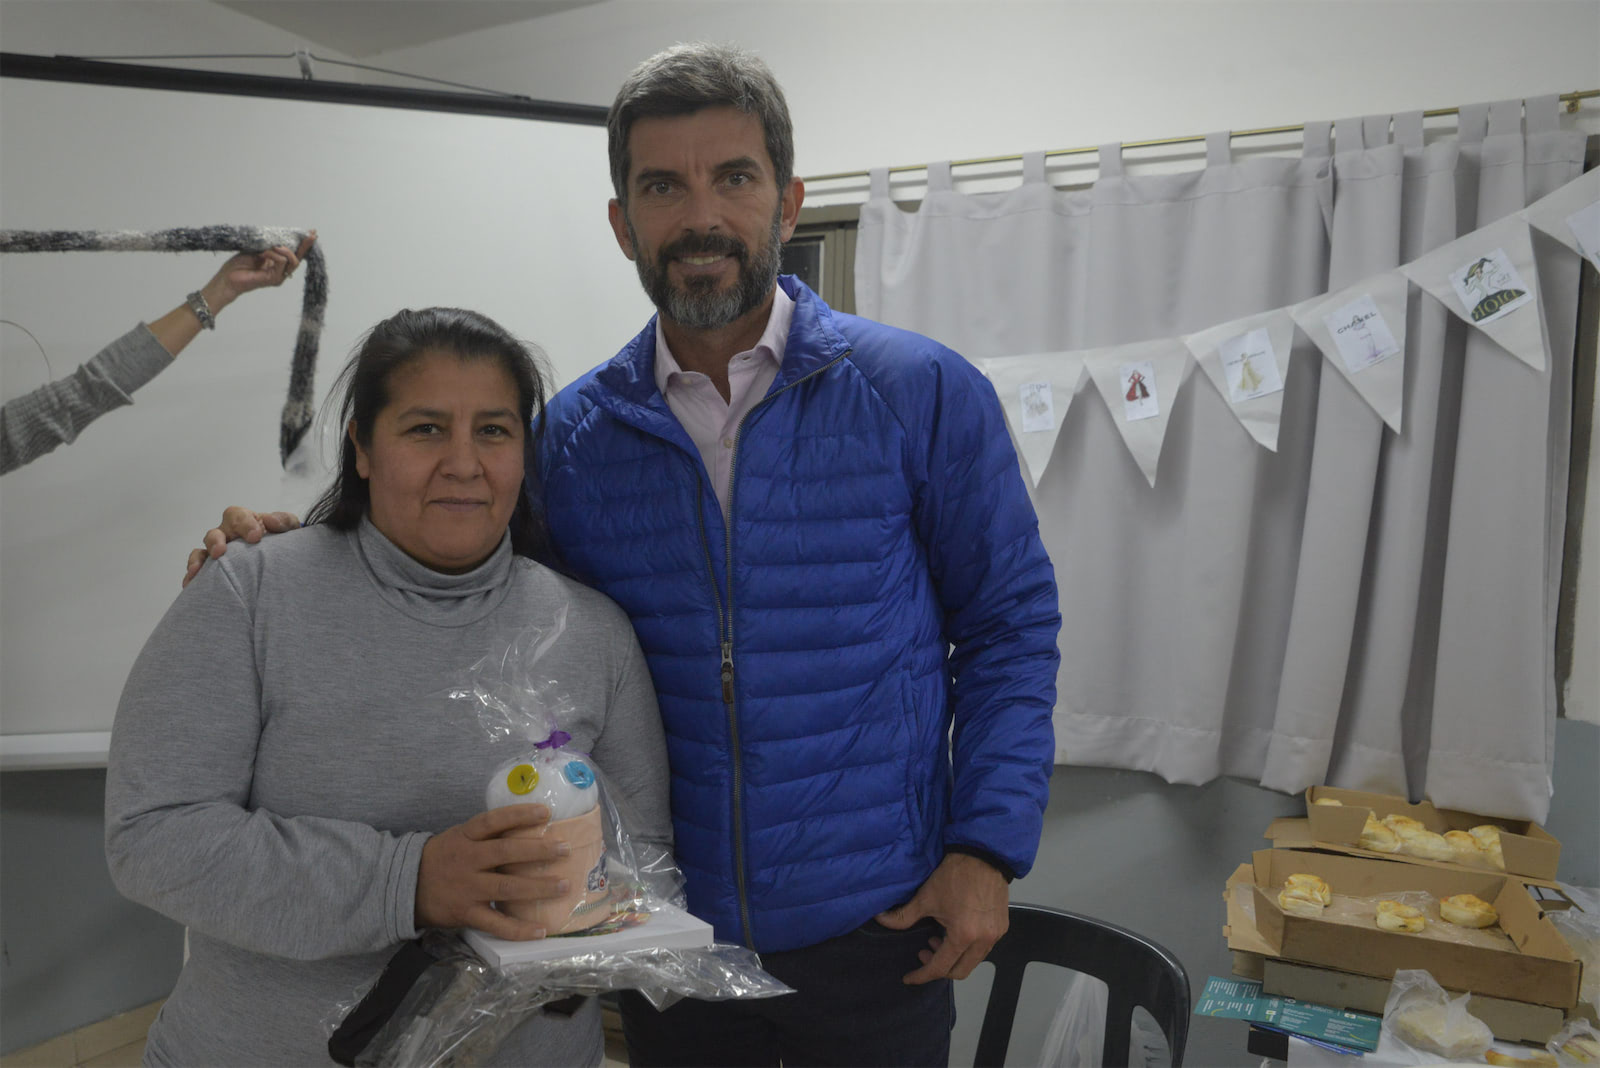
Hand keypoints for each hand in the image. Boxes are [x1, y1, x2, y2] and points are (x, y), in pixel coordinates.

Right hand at [183, 506, 300, 586]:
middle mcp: (226, 534)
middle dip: (216, 541)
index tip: (256, 537)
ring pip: (202, 552)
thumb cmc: (281, 539)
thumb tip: (271, 521)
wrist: (279, 559)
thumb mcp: (288, 528)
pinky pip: (198, 570)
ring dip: (198, 560)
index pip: (237, 516)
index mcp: (243, 520)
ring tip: (197, 571)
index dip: (244, 524)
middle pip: (215, 533)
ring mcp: (217, 552)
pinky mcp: (212, 568)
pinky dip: (192, 576)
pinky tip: (189, 585)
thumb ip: (283, 521)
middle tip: (221, 552)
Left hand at [201, 231, 316, 311]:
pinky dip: (273, 255)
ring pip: (293, 261)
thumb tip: (281, 240)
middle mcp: (280, 272)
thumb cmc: (238, 265)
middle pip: (298, 258)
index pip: (294, 253)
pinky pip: (281, 263)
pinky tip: (263, 253)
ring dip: (283, 250)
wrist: (227, 278)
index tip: (312, 232)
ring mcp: (278, 277)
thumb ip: (269, 246)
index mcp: (277, 264)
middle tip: (309, 235)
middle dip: (304, 246)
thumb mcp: (256, 249)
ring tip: (273, 246)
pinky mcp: (274, 279)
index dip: (303, 244)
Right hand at [415, 805, 574, 940]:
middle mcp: (467, 860)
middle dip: (539, 851)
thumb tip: (528, 825)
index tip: (546, 812)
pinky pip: (496, 924)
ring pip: (507, 888)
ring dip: (538, 888)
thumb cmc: (442, 858)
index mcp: (465, 837)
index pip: (493, 821)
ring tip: (564, 886)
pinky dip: (519, 930)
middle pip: (506, 852)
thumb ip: (487, 835)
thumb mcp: (459, 837)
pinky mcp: (466, 914)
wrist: (405, 886)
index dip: (519, 815)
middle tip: (565, 849)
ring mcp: (467, 888)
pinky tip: (540, 931)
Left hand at [874, 853, 1009, 983]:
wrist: (983, 855)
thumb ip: (903, 916)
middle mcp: (983, 941)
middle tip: (923, 952)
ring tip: (937, 939)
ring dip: (953, 958)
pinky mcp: (1002, 927)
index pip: (940, 968)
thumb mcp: (925, 897)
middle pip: (959, 971)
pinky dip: (966, 948)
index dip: (921, 975)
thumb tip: (881, 920)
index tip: (909, 977)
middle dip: (938, 968)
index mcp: (963, 936)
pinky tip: (955, 933)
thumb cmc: (954, 875)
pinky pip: (983, 949)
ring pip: (972, 961)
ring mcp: (996, 935)